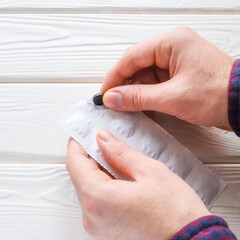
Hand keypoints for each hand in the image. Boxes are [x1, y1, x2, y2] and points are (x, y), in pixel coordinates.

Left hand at [67, 130, 209, 239]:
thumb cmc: (175, 213)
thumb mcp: (149, 172)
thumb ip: (120, 153)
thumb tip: (103, 139)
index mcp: (98, 198)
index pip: (75, 162)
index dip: (78, 143)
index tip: (85, 131)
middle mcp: (92, 215)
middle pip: (81, 175)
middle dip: (91, 154)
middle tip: (104, 139)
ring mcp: (98, 225)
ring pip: (90, 187)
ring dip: (100, 168)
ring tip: (116, 154)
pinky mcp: (107, 229)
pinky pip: (98, 200)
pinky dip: (105, 183)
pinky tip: (121, 174)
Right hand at [101, 27, 233, 127]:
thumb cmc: (218, 94)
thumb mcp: (172, 97)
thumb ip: (138, 97)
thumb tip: (112, 98)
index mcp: (171, 43)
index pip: (131, 57)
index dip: (114, 76)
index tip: (104, 93)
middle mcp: (171, 49)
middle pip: (136, 66)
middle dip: (124, 87)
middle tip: (113, 104)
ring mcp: (175, 63)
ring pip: (144, 77)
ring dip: (135, 94)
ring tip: (126, 109)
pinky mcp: (178, 76)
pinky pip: (155, 85)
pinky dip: (147, 97)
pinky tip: (142, 109)